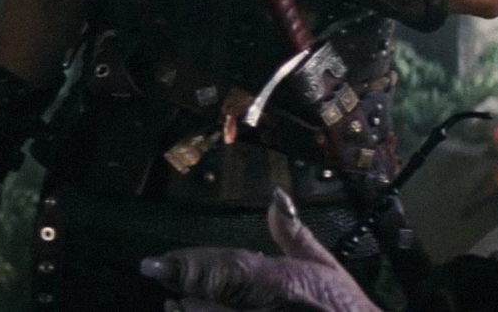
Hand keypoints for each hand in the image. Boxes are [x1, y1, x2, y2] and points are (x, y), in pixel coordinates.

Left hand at [141, 189, 381, 311]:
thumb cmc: (345, 309)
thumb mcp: (324, 266)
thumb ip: (292, 233)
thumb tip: (275, 197)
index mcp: (278, 282)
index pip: (222, 271)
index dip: (184, 267)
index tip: (152, 264)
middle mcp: (262, 310)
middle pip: (202, 303)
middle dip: (184, 292)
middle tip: (171, 284)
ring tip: (178, 304)